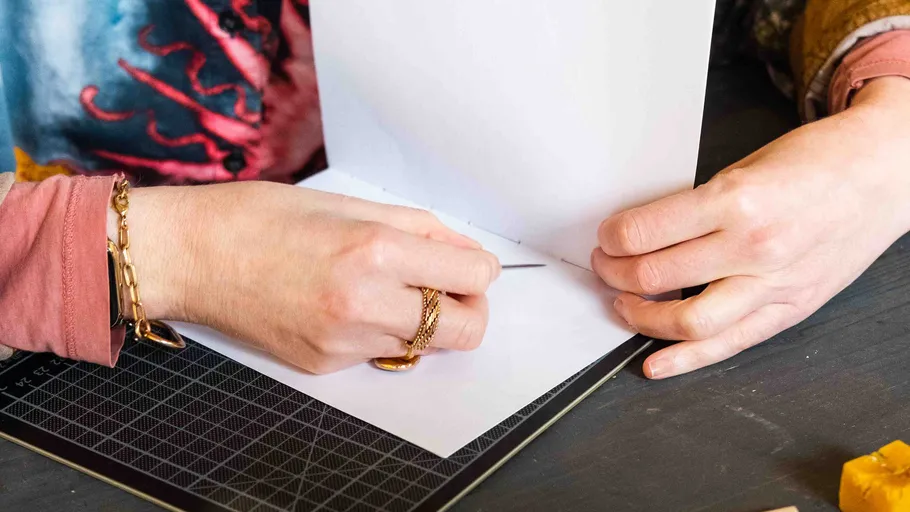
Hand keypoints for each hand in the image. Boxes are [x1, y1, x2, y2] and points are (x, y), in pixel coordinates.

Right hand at [120, 181, 499, 373]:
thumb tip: (463, 252)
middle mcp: (365, 303)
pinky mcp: (324, 365)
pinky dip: (379, 331)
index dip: (479, 268)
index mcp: (375, 251)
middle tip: (446, 287)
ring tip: (384, 288)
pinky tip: (344, 304)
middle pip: (465, 329)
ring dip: (422, 319)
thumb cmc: (258, 219)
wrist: (189, 256)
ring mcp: (345, 341)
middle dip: (468, 307)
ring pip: (425, 345)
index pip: (473, 275)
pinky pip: (379, 352)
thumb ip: (418, 230)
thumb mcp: (347, 204)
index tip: (467, 264)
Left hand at [592, 76, 909, 378]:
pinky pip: (731, 343)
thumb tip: (644, 232)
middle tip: (605, 265)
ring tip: (623, 304)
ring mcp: (774, 283)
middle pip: (655, 276)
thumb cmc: (818, 161)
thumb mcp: (745, 166)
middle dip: (614, 273)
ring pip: (687, 321)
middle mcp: (753, 246)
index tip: (606, 237)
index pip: (644, 231)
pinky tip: (656, 363)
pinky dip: (687, 359)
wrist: (886, 172)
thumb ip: (697, 204)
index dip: (612, 238)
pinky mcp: (791, 308)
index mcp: (736, 200)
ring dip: (641, 317)